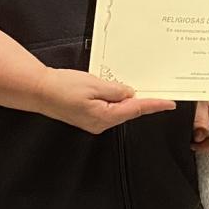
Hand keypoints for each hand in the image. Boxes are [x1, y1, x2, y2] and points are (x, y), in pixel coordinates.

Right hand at [30, 69, 175, 134]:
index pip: (136, 110)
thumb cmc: (62, 87)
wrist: (38, 90)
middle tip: (161, 93)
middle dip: (144, 102)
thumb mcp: (94, 84)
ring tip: (140, 89)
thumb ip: (115, 90)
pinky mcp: (88, 116)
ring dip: (129, 100)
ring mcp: (94, 121)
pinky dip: (116, 100)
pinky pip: (109, 108)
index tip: (170, 103)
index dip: (155, 105)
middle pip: (129, 111)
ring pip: (119, 110)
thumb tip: (129, 93)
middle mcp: (101, 123)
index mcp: (104, 116)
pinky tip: (119, 92)